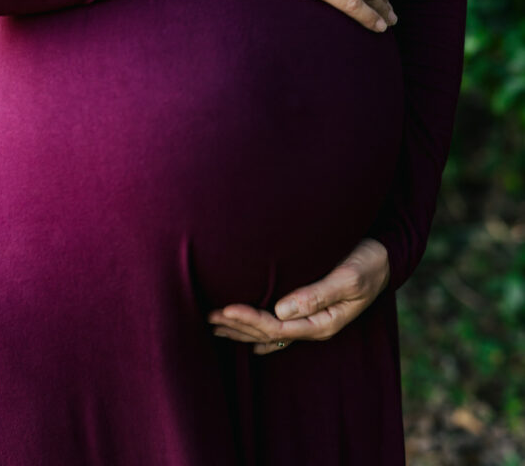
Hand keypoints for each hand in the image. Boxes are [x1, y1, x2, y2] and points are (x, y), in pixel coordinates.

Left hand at [206, 238, 390, 354]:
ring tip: (214, 324)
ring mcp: (311, 319)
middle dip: (238, 325)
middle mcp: (314, 325)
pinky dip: (257, 329)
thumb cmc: (367, 262)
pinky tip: (245, 338)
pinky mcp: (309, 308)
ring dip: (241, 328)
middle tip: (208, 316)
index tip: (226, 307)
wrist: (384, 256)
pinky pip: (278, 326)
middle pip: (268, 333)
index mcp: (323, 321)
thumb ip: (317, 294)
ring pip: (270, 331)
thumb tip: (282, 310)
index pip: (277, 327)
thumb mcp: (348, 277)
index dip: (249, 319)